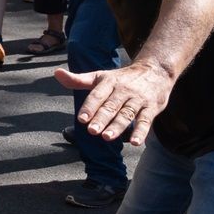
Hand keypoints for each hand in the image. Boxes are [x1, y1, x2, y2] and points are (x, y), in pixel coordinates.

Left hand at [55, 60, 172, 145]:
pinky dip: (141, 131)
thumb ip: (78, 80)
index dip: (89, 107)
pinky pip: (146, 120)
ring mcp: (138, 99)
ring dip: (118, 126)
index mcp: (109, 82)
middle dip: (101, 119)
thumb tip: (57, 73)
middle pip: (111, 106)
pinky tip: (136, 142)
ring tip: (107, 137)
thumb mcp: (100, 76)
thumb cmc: (122, 78)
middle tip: (92, 131)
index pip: (97, 95)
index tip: (81, 119)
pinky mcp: (152, 108)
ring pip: (127, 113)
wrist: (156, 70)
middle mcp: (124, 90)